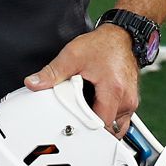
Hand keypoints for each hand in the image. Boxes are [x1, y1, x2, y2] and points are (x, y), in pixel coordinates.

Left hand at [25, 28, 141, 136]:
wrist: (121, 36)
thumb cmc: (103, 45)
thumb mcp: (72, 55)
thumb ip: (52, 72)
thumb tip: (34, 83)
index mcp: (113, 90)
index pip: (101, 123)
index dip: (85, 127)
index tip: (73, 124)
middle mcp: (126, 99)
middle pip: (108, 128)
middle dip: (92, 127)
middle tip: (79, 115)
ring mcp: (130, 101)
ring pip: (116, 126)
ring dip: (101, 122)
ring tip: (88, 109)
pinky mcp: (130, 101)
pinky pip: (120, 119)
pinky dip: (107, 116)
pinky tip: (96, 106)